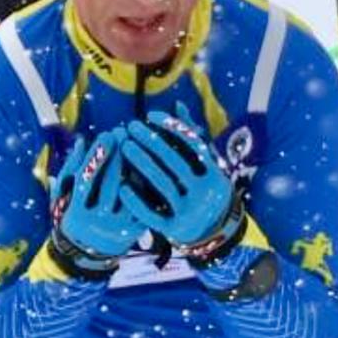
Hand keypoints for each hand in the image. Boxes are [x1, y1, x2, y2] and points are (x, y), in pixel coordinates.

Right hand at [51, 129, 138, 272]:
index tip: (106, 133)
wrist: (88, 253)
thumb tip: (82, 139)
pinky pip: (145, 204)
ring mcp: (118, 229)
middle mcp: (98, 223)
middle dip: (119, 155)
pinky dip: (148, 183)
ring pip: (131, 193)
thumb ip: (71, 170)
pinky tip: (152, 164)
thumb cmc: (73, 215)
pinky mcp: (135, 232)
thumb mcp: (65, 196)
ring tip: (140, 143)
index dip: (97, 156)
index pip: (87, 179)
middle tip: (126, 132)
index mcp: (77, 214)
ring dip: (136, 166)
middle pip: (111, 184)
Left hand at [119, 109, 244, 257]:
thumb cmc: (205, 188)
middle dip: (151, 142)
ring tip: (124, 147)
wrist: (214, 233)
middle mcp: (204, 193)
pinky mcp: (174, 229)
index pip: (193, 145)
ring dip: (141, 164)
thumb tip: (177, 104)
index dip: (172, 128)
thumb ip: (193, 136)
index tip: (151, 115)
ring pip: (161, 185)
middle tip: (131, 127)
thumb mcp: (206, 164)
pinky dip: (137, 200)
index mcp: (214, 175)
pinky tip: (123, 185)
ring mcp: (189, 212)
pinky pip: (152, 214)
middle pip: (174, 163)